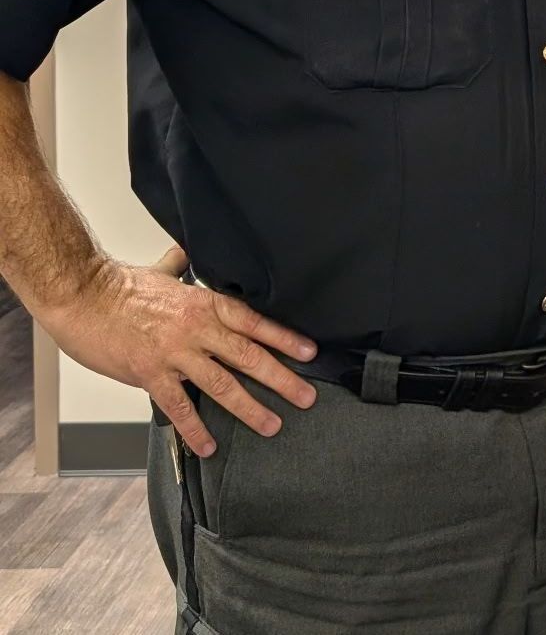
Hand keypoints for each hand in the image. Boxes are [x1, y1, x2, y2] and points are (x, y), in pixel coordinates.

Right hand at [41, 246, 318, 457]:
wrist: (83, 296)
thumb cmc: (120, 285)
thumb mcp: (164, 272)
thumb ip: (182, 265)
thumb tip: (189, 253)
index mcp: (204, 303)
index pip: (255, 322)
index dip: (284, 338)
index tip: (309, 352)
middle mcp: (197, 328)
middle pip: (249, 355)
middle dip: (281, 378)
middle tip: (306, 396)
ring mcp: (175, 353)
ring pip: (222, 384)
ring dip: (249, 408)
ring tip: (271, 424)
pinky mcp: (149, 374)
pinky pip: (178, 406)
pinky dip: (195, 428)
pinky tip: (208, 444)